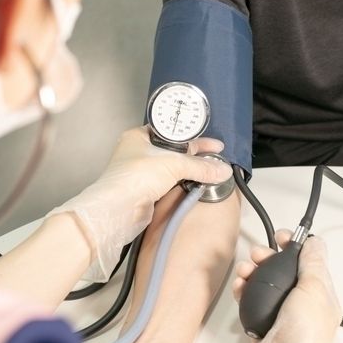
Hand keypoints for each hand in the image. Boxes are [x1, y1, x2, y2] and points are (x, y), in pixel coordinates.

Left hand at [46, 126, 231, 281]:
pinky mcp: (147, 191)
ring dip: (190, 171)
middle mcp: (139, 152)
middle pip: (174, 151)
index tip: (213, 143)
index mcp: (140, 136)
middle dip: (195, 155)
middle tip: (216, 157)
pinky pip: (170, 184)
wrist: (118, 210)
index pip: (172, 132)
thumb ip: (200, 166)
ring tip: (212, 170)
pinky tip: (198, 184)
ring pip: (173, 168)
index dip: (193, 136)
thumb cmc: (136, 176)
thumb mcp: (173, 164)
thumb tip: (223, 170)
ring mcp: (142, 173)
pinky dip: (183, 184)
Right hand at [233, 230, 341, 342]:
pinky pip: (249, 298)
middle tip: (259, 254)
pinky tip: (240, 285)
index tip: (281, 237)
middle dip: (268, 256)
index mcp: (318, 293)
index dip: (295, 245)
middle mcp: (299, 301)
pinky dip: (242, 288)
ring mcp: (279, 311)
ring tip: (245, 269)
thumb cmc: (306, 334)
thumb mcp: (314, 289)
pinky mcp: (261, 320)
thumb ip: (312, 263)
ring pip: (263, 281)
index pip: (308, 261)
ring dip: (252, 270)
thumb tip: (314, 242)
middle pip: (282, 268)